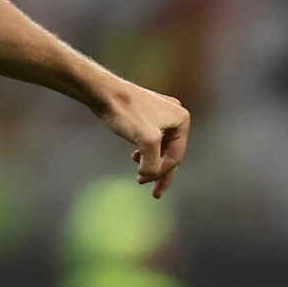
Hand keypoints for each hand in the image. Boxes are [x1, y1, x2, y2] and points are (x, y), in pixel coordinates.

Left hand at [100, 82, 190, 196]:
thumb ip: (153, 163)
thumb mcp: (145, 141)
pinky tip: (135, 156)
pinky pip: (152, 140)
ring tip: (140, 174)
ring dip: (151, 163)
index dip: (161, 173)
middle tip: (155, 193)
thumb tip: (150, 175)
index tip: (142, 181)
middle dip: (160, 173)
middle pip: (170, 153)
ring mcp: (162, 114)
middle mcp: (176, 116)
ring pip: (160, 148)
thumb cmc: (126, 113)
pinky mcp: (148, 115)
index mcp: (182, 120)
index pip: (176, 157)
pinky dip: (145, 152)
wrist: (105, 93)